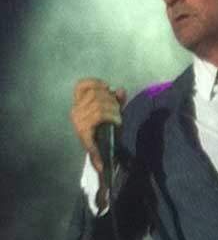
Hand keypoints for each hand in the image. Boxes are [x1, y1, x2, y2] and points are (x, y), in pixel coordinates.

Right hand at [71, 78, 125, 205]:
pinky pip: (99, 116)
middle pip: (96, 93)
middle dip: (111, 100)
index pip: (81, 85)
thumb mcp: (112, 112)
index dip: (95, 83)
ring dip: (114, 110)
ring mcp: (78, 120)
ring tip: (117, 119)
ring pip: (100, 104)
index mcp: (79, 105)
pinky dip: (111, 116)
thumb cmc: (107, 132)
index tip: (107, 88)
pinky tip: (117, 121)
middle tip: (117, 111)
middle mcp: (76, 111)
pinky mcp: (83, 130)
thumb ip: (116, 99)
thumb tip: (119, 90)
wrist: (104, 156)